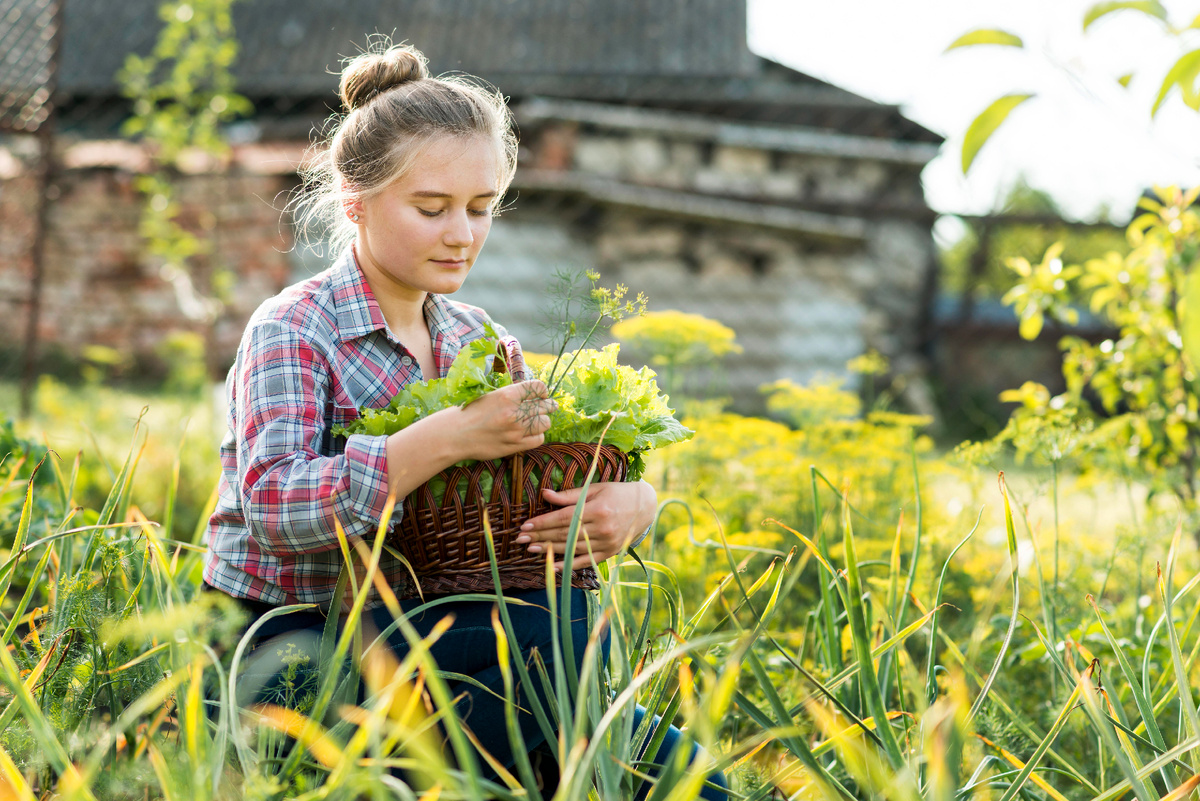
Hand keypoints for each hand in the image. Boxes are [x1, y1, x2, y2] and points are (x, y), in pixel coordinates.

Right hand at [443, 380, 557, 461]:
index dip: (542, 390)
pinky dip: (537, 435)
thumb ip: (511, 395)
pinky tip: (530, 432)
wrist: (454, 435)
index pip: (538, 388)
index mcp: (507, 395)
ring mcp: (516, 431)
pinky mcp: (515, 446)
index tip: (541, 394)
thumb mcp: (490, 396)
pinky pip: (538, 439)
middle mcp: (514, 412)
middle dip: (547, 405)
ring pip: (545, 423)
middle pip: (545, 406)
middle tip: (547, 406)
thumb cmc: (469, 412)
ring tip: (535, 420)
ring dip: (542, 420)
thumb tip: (532, 394)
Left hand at [514, 480, 657, 570]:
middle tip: (521, 539)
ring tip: (531, 549)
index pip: (563, 518)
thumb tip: (544, 494)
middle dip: (541, 537)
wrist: (645, 507)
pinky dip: (568, 565)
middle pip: (565, 534)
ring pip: (572, 548)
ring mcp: (607, 543)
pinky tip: (553, 566)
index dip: (543, 523)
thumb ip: (569, 495)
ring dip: (550, 550)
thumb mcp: (594, 489)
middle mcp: (602, 527)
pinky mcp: (609, 553)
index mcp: (598, 509)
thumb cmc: (617, 493)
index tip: (526, 526)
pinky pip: (585, 560)